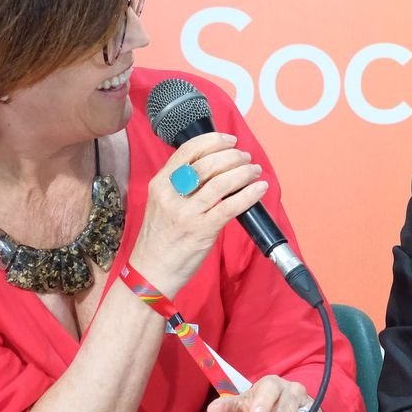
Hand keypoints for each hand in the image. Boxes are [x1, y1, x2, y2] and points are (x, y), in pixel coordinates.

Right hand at [130, 132, 267, 294]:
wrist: (152, 271)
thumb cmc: (161, 237)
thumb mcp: (162, 203)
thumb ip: (181, 184)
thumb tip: (216, 166)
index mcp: (160, 183)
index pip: (188, 150)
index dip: (213, 140)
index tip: (230, 140)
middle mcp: (171, 194)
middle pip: (208, 163)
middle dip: (233, 156)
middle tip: (246, 158)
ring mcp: (187, 213)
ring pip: (221, 182)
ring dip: (244, 172)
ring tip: (255, 171)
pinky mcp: (202, 230)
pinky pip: (230, 206)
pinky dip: (249, 194)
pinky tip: (260, 188)